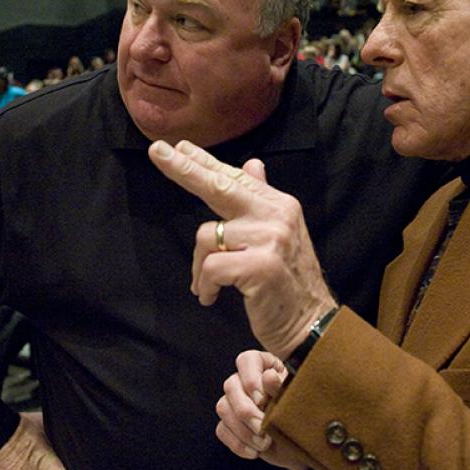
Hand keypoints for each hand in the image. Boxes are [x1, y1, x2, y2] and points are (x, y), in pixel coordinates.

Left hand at [148, 140, 336, 357]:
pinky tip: (209, 297)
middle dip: (185, 169)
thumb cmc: (287, 281)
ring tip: (205, 285)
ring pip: (208, 237)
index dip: (204, 161)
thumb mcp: (279, 233)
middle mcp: (277, 215)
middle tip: (156, 152)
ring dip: (199, 266)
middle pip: (220, 187)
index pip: (235, 177)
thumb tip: (252, 163)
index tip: (177, 147)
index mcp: (279, 204)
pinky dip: (204, 285)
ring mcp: (270, 239)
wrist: (312, 323)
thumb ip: (262, 198)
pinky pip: (212, 267)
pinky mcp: (261, 266)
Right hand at [216, 351, 307, 469]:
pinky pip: (222, 429)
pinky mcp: (230, 423)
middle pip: (230, 386)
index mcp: (264, 366)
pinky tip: (254, 451)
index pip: (246, 360)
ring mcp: (235, 402)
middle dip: (245, 411)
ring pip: (223, 407)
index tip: (262, 400)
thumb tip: (268, 376)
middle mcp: (245, 380)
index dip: (250, 379)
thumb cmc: (302, 414)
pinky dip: (237, 443)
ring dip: (242, 429)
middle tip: (262, 428)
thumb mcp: (295, 400)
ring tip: (264, 443)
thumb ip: (281, 388)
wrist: (302, 443)